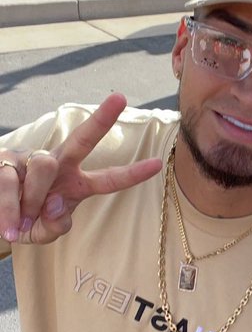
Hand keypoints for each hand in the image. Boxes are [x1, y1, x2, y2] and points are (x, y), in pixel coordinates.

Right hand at [0, 94, 161, 244]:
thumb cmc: (23, 222)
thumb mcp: (41, 233)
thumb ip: (55, 226)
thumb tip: (57, 205)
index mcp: (75, 183)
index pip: (108, 179)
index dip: (132, 174)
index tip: (157, 164)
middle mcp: (58, 164)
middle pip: (83, 139)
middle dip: (102, 119)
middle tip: (120, 97)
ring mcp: (31, 159)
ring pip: (44, 167)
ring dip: (33, 200)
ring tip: (21, 223)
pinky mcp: (5, 159)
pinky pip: (12, 182)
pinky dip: (10, 210)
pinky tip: (9, 226)